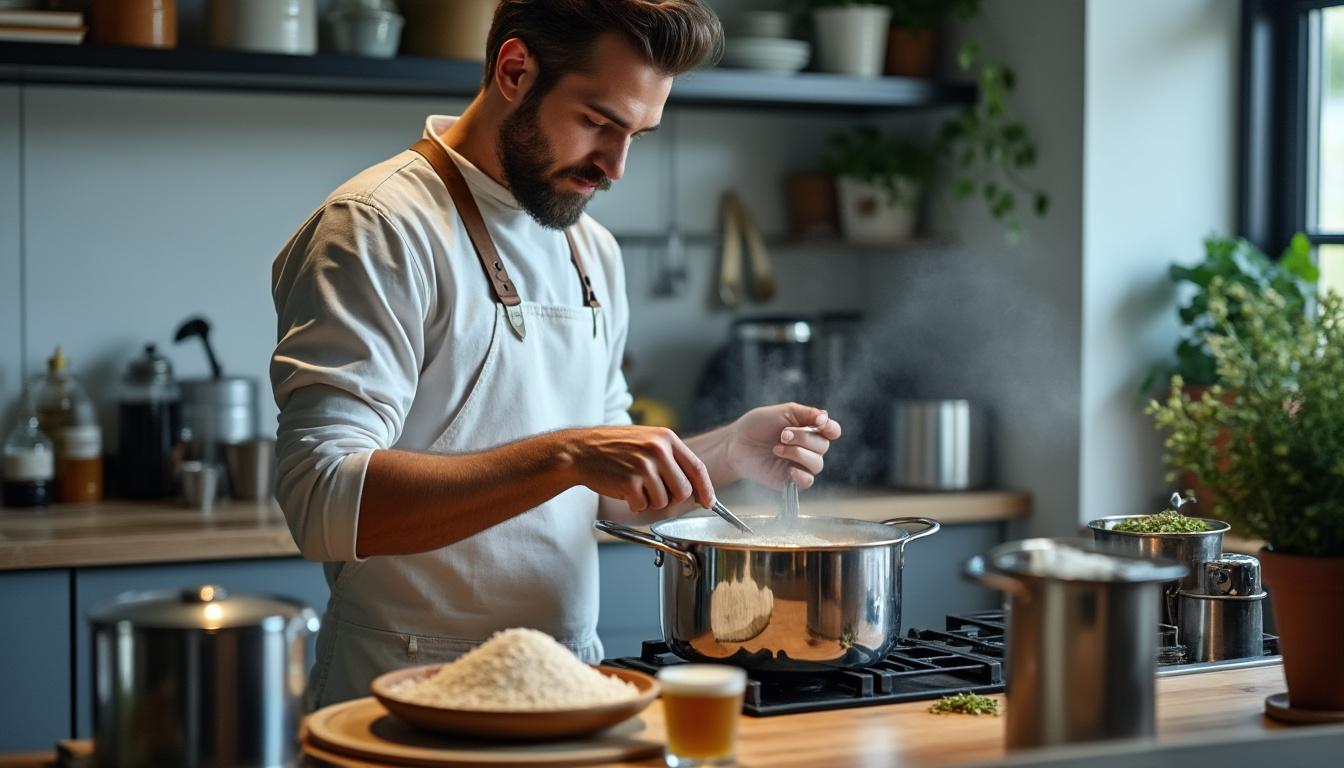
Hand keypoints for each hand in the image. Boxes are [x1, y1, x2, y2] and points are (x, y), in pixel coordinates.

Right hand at [568, 426, 713, 514]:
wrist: (580, 450)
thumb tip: (694, 486)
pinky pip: (643, 506)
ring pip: (664, 501)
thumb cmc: (613, 447)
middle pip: (684, 490)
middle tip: (654, 491)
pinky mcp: (630, 482)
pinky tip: (623, 490)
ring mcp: (644, 466)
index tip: (709, 502)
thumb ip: (670, 458)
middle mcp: (658, 450)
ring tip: (634, 486)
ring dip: (650, 501)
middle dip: (672, 498)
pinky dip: (634, 504)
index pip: (697, 468)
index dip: (706, 489)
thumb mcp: (646, 440)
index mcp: (666, 438)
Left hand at [726, 403, 841, 489]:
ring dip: (798, 453)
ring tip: (777, 448)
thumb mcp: (783, 411)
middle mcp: (808, 448)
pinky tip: (788, 468)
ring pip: (817, 463)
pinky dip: (801, 475)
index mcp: (809, 430)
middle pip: (823, 446)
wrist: (736, 443)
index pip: (832, 431)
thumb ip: (807, 413)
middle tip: (783, 434)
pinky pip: (807, 481)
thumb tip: (826, 417)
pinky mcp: (790, 479)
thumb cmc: (757, 426)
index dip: (831, 428)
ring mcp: (800, 464)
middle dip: (803, 438)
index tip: (820, 423)